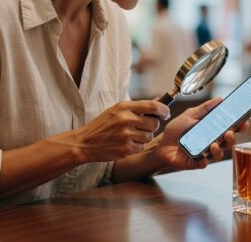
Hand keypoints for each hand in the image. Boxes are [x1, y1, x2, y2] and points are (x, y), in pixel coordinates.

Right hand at [48, 100, 169, 162]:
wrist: (85, 142)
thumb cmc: (102, 125)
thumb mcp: (116, 110)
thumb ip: (137, 107)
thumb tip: (159, 101)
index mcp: (124, 107)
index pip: (153, 106)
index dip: (164, 110)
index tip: (165, 113)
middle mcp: (126, 120)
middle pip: (154, 123)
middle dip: (152, 125)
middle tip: (143, 126)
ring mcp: (126, 135)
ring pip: (149, 136)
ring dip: (144, 137)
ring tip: (131, 135)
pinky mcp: (126, 149)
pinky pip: (142, 147)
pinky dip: (137, 146)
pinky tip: (126, 143)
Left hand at [153, 98, 248, 169]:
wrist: (161, 144)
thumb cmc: (176, 130)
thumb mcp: (190, 115)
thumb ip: (204, 108)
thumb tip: (219, 99)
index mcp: (212, 130)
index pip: (230, 128)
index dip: (239, 125)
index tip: (244, 120)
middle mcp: (212, 142)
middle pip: (228, 142)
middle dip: (232, 137)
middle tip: (231, 131)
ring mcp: (205, 153)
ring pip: (219, 153)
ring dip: (220, 148)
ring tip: (215, 143)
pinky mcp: (196, 162)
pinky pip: (204, 163)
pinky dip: (206, 159)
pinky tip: (205, 155)